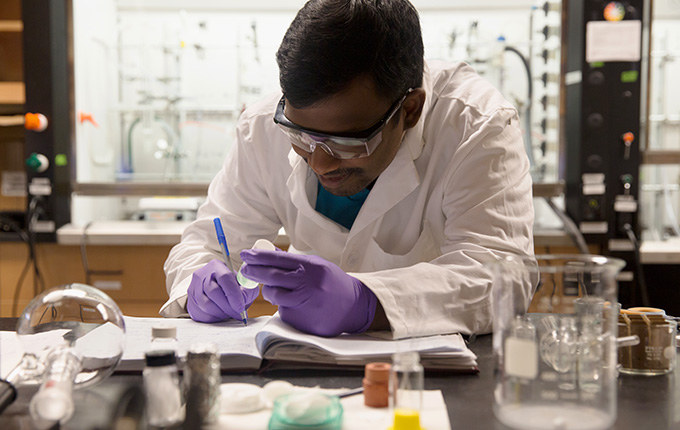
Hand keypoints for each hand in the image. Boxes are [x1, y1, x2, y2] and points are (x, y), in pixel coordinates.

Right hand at [186, 259, 258, 322]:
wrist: (216, 288)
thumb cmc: (231, 286)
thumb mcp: (242, 284)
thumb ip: (247, 290)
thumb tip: (243, 301)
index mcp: (217, 266)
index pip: (225, 277)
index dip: (233, 294)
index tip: (241, 307)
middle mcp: (202, 275)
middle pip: (213, 291)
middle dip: (228, 306)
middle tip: (238, 314)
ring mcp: (193, 288)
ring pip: (206, 304)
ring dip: (221, 313)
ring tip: (230, 313)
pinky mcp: (190, 301)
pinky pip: (201, 313)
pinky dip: (213, 317)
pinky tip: (221, 315)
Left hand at [239, 250, 376, 336]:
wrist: (354, 306)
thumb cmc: (332, 283)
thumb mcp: (317, 265)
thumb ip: (293, 261)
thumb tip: (267, 251)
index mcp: (311, 267)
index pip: (278, 259)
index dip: (259, 256)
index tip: (246, 253)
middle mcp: (307, 285)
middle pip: (271, 276)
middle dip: (254, 271)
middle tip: (246, 269)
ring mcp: (304, 304)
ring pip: (273, 295)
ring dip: (270, 291)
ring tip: (281, 291)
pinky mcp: (301, 320)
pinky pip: (283, 311)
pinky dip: (285, 306)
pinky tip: (299, 305)